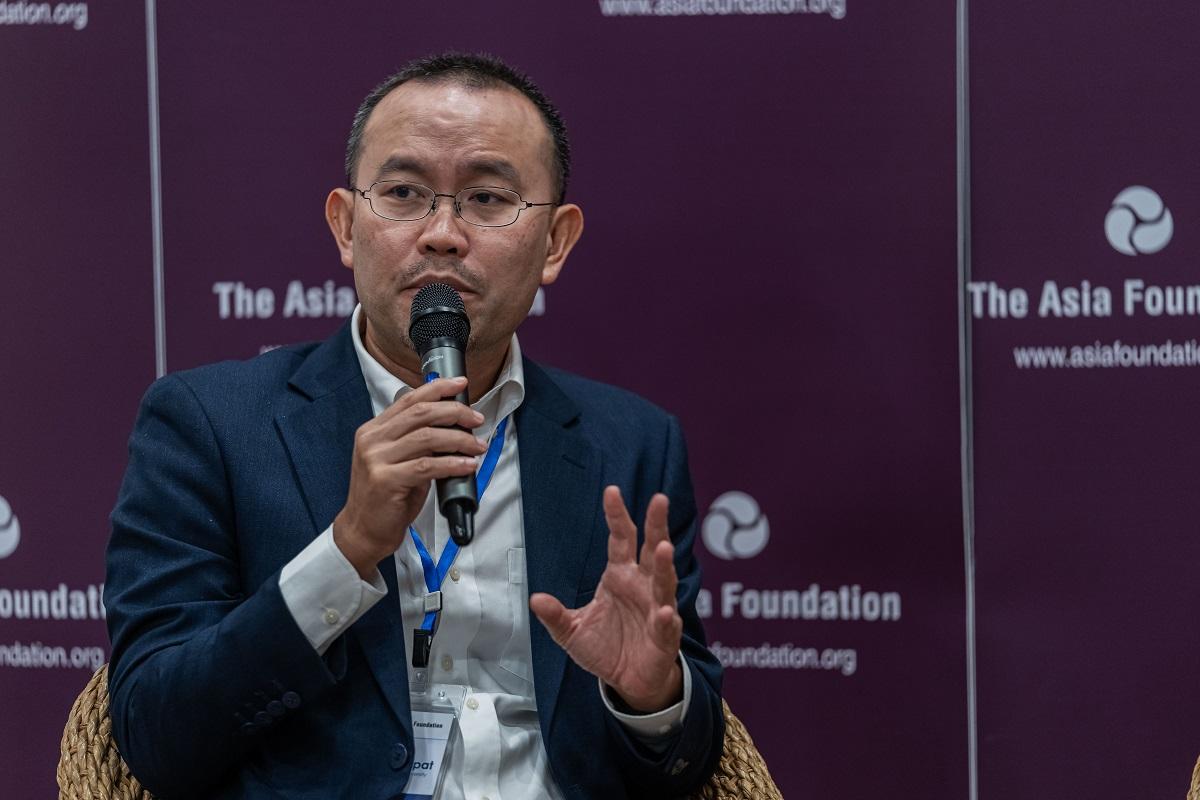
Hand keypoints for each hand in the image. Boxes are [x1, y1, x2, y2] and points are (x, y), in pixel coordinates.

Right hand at [333, 376, 486, 578]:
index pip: (408, 399)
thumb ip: (417, 441)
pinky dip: (452, 464)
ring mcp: (376, 459)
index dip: (437, 388)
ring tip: (477, 446)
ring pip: (427, 437)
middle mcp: (372, 440)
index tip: (460, 384)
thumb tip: (453, 426)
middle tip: (476, 420)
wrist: (362, 530)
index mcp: (374, 430)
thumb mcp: (397, 461)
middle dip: (455, 412)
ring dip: (459, 440)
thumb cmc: (384, 497)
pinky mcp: (386, 480)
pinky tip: (467, 465)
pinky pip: (427, 466)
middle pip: (421, 413)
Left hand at [529, 486, 683, 712]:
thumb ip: (556, 616)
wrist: (628, 680)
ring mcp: (656, 608)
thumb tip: (535, 599)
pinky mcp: (664, 636)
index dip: (617, 516)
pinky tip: (665, 612)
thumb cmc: (606, 648)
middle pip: (651, 549)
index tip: (612, 492)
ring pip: (664, 581)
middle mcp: (642, 586)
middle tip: (659, 500)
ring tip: (663, 549)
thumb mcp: (572, 632)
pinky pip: (666, 624)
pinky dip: (666, 618)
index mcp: (620, 576)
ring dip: (664, 566)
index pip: (621, 539)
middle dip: (656, 525)